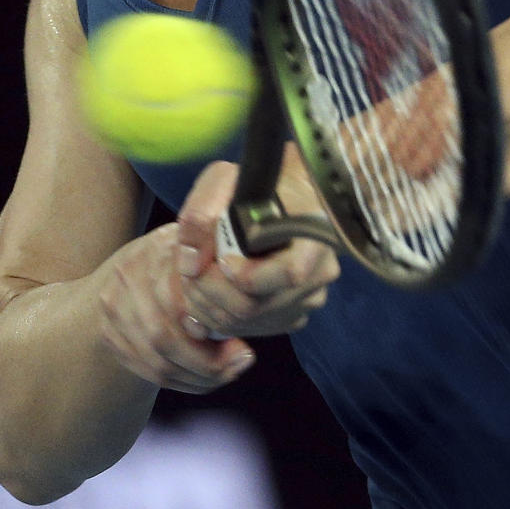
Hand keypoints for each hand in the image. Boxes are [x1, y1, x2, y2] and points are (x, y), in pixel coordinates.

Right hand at [96, 222, 255, 393]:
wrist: (126, 271)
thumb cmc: (181, 259)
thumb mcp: (202, 248)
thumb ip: (220, 263)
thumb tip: (245, 296)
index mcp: (156, 249)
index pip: (177, 299)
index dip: (207, 327)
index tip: (240, 342)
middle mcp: (128, 276)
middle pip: (163, 336)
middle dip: (208, 361)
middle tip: (241, 361)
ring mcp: (113, 308)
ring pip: (157, 361)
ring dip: (198, 376)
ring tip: (229, 372)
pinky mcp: (109, 336)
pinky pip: (148, 371)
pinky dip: (181, 382)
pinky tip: (205, 379)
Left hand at [177, 157, 339, 339]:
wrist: (283, 198)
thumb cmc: (256, 185)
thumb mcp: (225, 180)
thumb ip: (201, 212)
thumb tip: (191, 263)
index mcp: (315, 236)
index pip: (289, 274)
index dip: (246, 275)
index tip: (222, 258)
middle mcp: (319, 274)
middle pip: (258, 305)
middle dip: (211, 291)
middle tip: (190, 271)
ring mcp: (307, 300)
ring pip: (248, 322)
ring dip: (209, 305)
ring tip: (193, 278)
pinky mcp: (290, 316)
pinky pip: (250, 329)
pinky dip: (220, 316)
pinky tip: (208, 292)